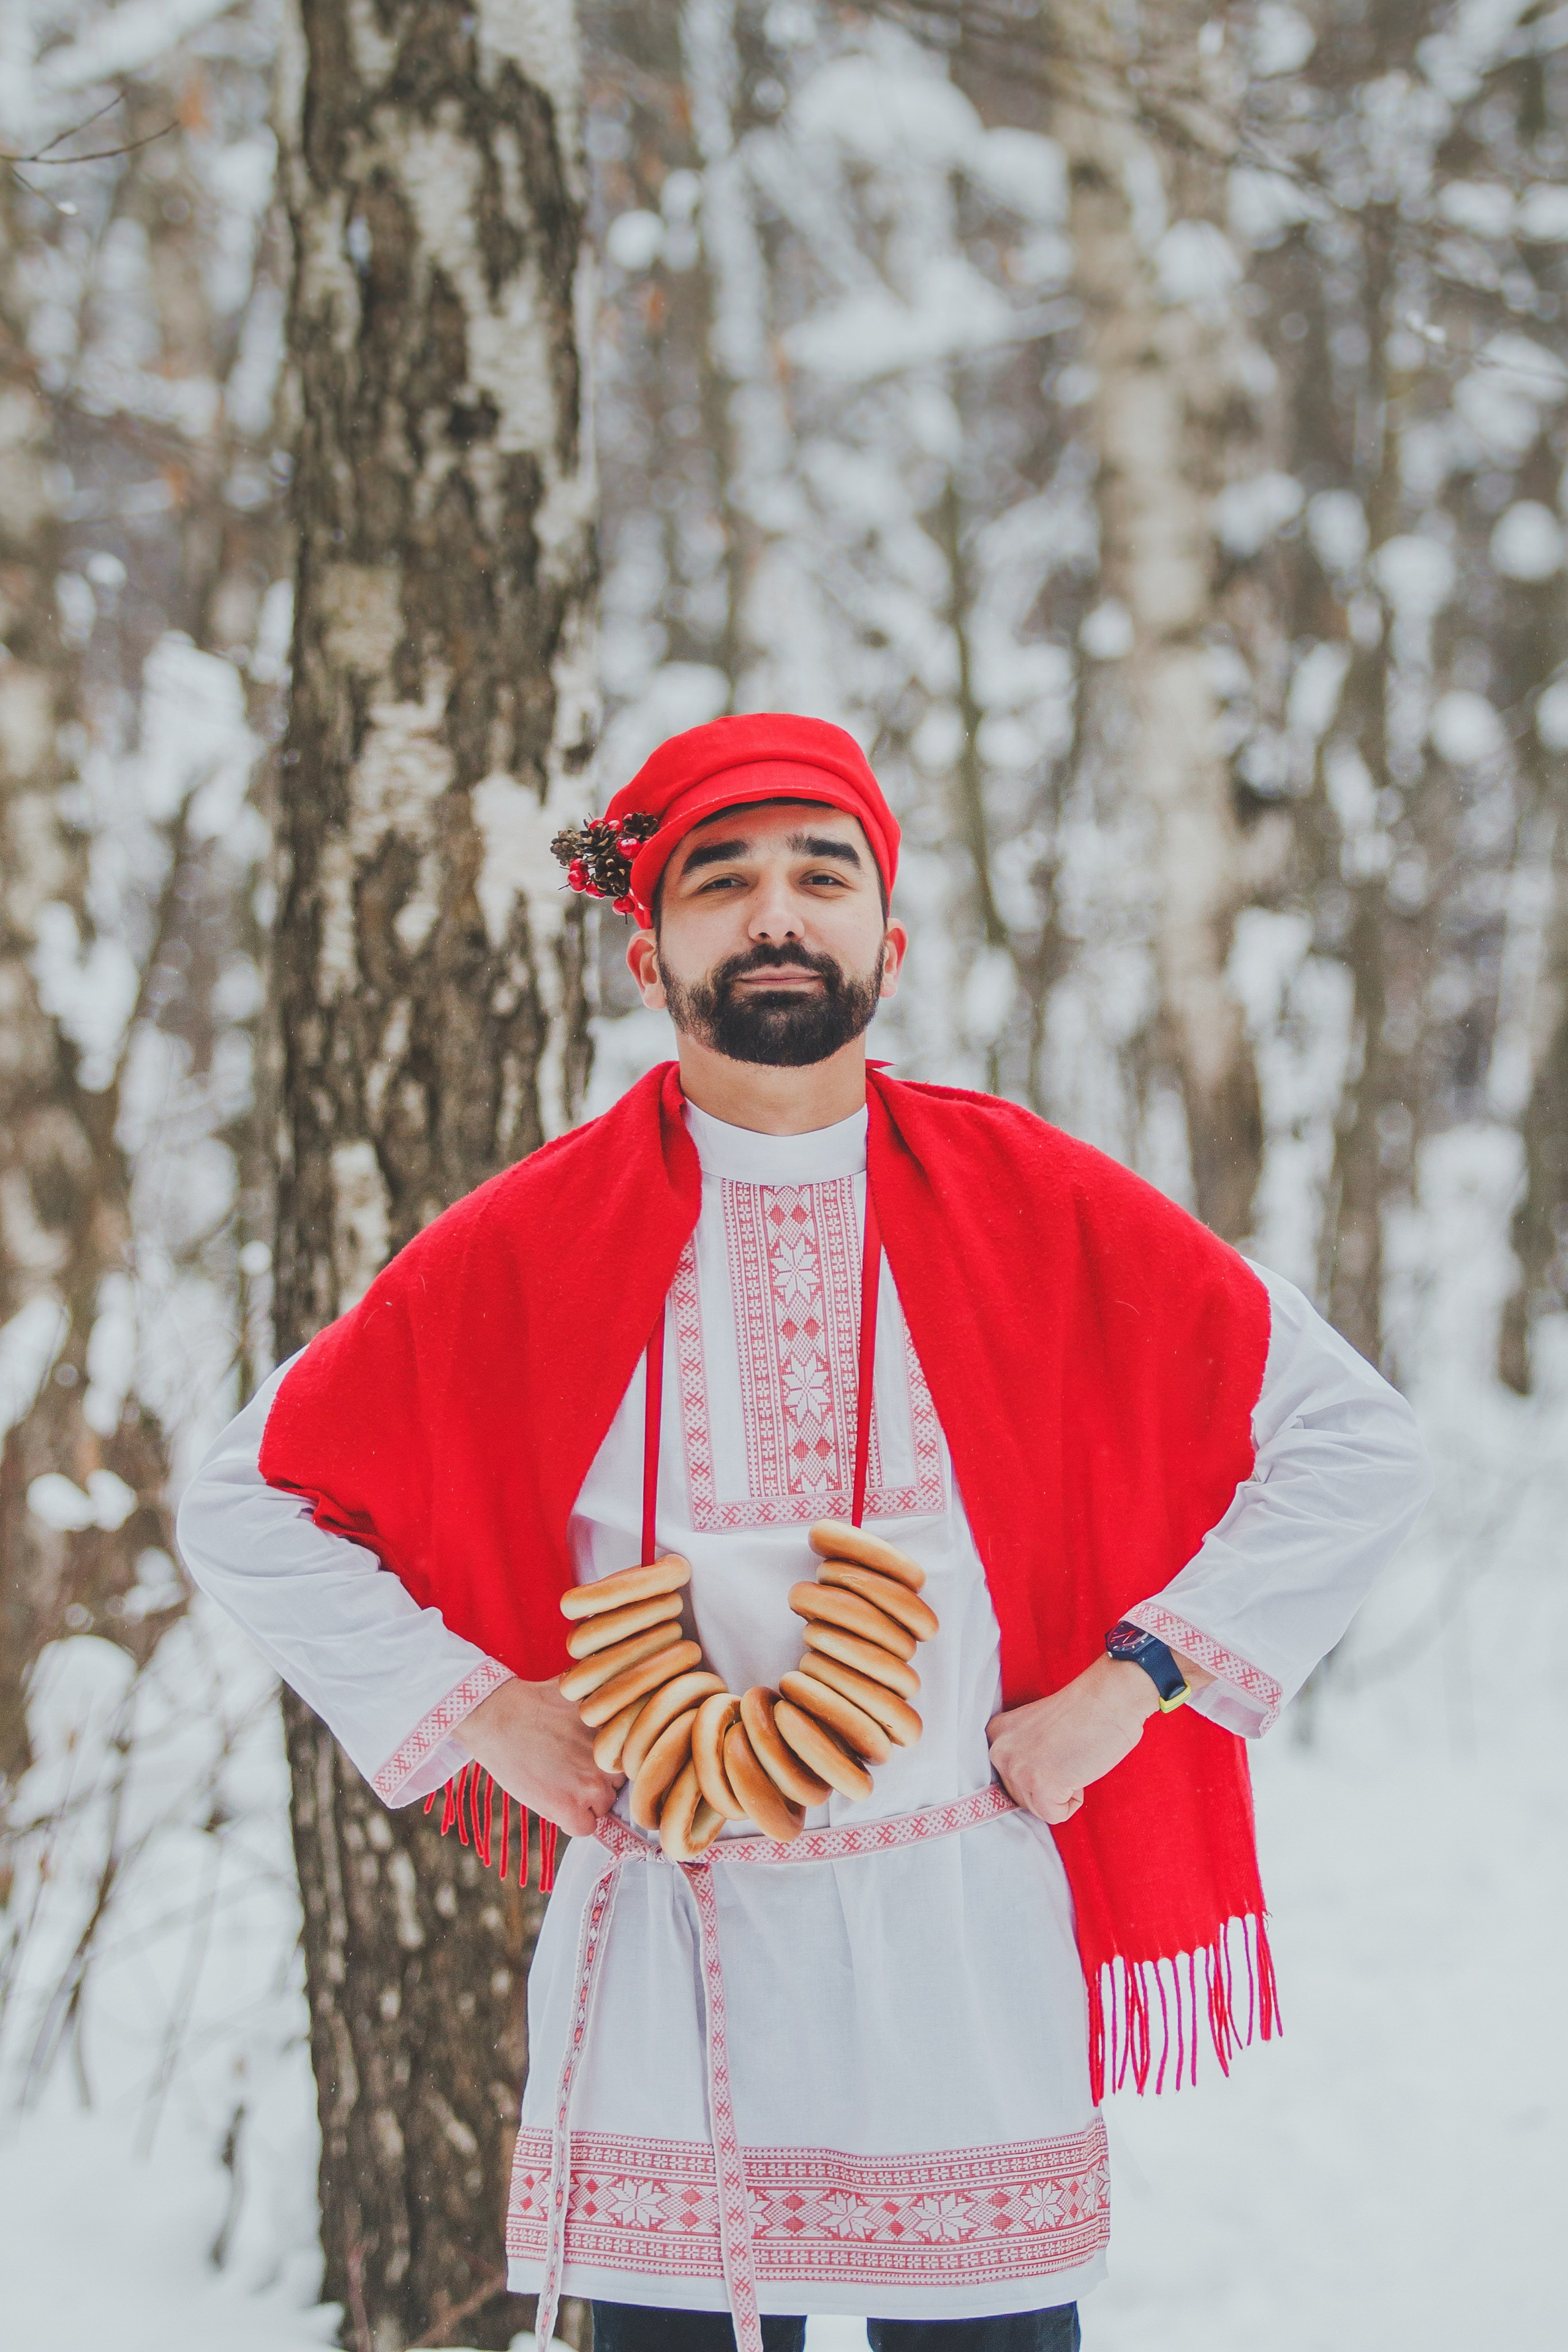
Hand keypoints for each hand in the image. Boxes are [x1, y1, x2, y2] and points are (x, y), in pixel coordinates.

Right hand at [453, 1675, 622, 1837]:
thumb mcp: (584, 1699)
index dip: (611, 1762)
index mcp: (619, 1734)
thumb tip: (629, 1713)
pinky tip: (556, 1800)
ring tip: (560, 1781)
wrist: (498, 1716)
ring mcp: (591, 1785)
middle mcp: (611, 1760)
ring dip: (586, 1801)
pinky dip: (572, 1821)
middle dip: (599, 1780)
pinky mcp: (569, 1807)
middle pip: (618, 1785)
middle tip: (572, 1768)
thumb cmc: (536, 1703)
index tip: (593, 1758)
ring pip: (603, 1807)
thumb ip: (608, 1716)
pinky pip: (585, 1828)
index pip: (631, 1761)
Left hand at [988, 1655, 1160, 1824]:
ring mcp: (1017, 1769)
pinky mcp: (1040, 1786)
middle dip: (1048, 1785)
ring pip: (1038, 1808)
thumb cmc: (1082, 1711)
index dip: (1039, 1771)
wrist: (1107, 1699)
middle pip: (1021, 1796)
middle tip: (1068, 1754)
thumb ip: (1022, 1753)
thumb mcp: (1033, 1730)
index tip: (1054, 1752)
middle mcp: (999, 1751)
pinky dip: (1073, 1801)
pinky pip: (1055, 1815)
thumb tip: (1023, 1788)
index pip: (1010, 1778)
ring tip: (1073, 1759)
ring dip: (1061, 1792)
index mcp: (996, 1734)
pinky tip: (1078, 1770)